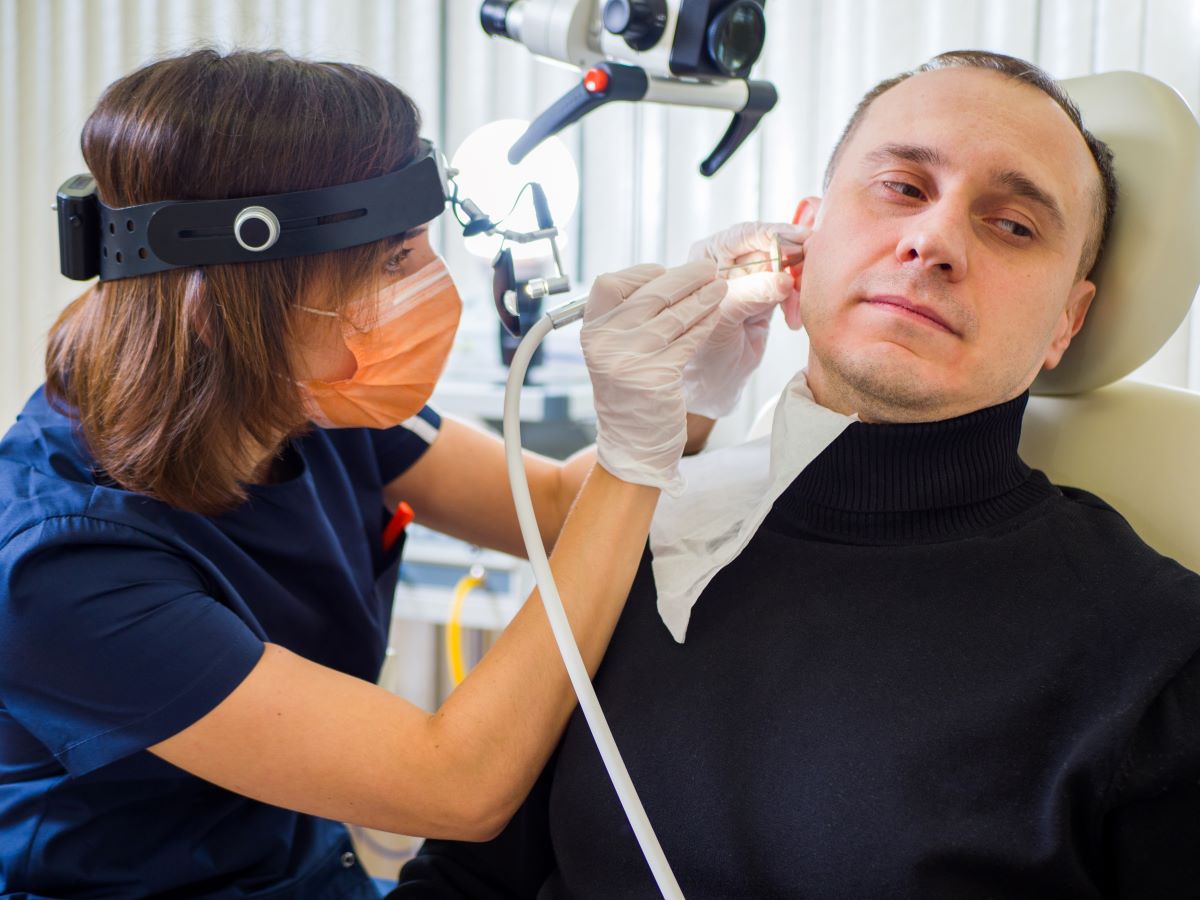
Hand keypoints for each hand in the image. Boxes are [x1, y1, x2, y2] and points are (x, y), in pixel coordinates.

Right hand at [581, 261, 725, 494]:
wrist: (633, 443)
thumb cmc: (630, 392)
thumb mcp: (614, 351)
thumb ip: (629, 317)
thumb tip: (669, 277)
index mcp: (591, 332)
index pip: (609, 284)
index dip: (640, 273)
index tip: (666, 271)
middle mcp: (604, 344)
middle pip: (649, 295)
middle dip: (685, 278)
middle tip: (709, 269)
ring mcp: (628, 361)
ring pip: (673, 316)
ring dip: (703, 298)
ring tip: (721, 288)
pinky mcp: (656, 378)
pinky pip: (687, 341)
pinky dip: (704, 325)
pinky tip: (715, 315)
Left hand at [682, 222, 808, 418]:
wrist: (714, 380)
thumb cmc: (703, 349)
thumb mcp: (723, 318)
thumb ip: (750, 294)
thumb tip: (783, 279)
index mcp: (706, 256)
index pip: (743, 235)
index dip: (773, 236)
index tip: (799, 243)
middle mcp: (727, 261)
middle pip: (769, 245)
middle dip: (791, 261)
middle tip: (806, 276)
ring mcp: (749, 276)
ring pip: (785, 264)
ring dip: (797, 284)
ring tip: (795, 312)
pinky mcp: (767, 292)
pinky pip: (791, 285)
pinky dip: (797, 299)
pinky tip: (793, 320)